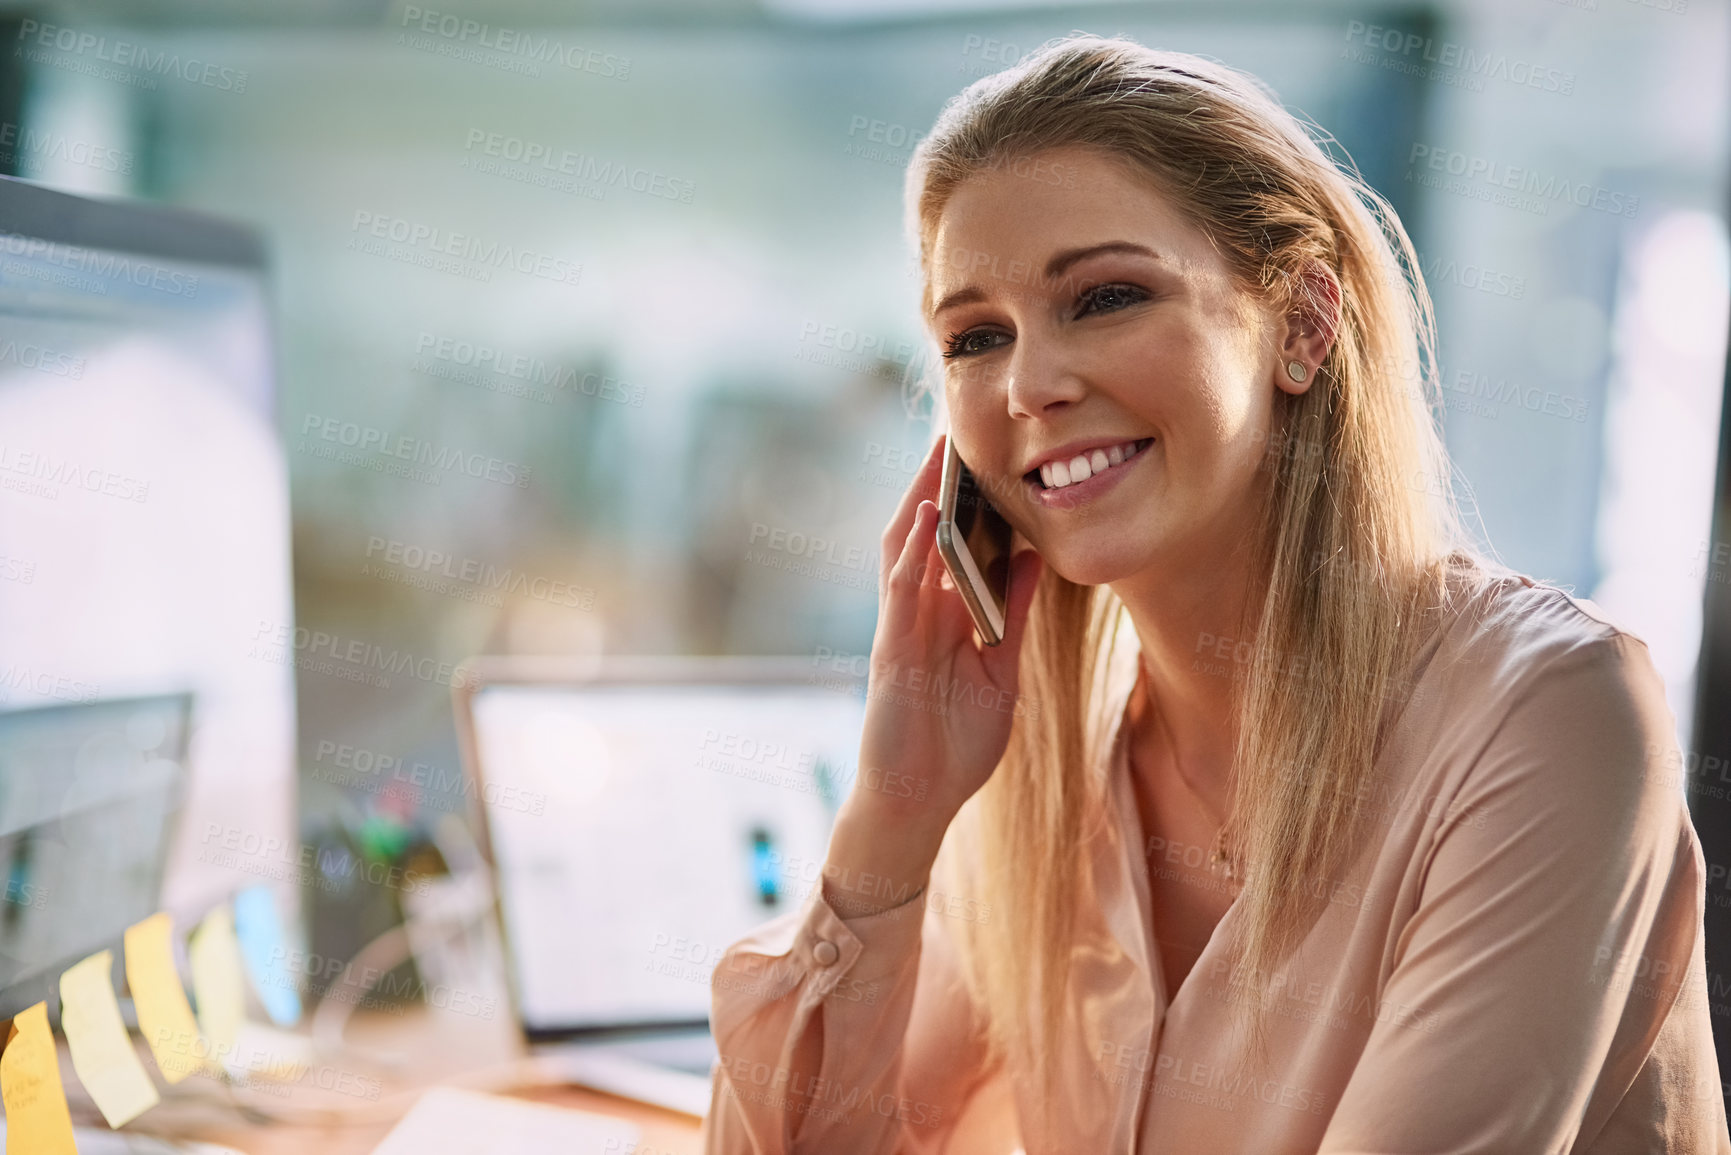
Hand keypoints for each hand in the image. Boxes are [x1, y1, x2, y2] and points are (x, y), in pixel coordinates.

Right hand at [820, 434, 1041, 918]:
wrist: (919, 804)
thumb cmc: (955, 746)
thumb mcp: (999, 671)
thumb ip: (1009, 616)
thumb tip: (1027, 562)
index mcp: (941, 619)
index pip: (948, 546)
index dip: (961, 500)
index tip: (982, 455)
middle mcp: (916, 616)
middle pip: (921, 536)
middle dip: (936, 485)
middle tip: (955, 432)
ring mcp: (900, 631)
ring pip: (904, 551)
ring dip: (919, 501)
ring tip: (939, 454)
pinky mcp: (891, 653)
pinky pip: (900, 591)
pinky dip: (910, 552)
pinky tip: (924, 517)